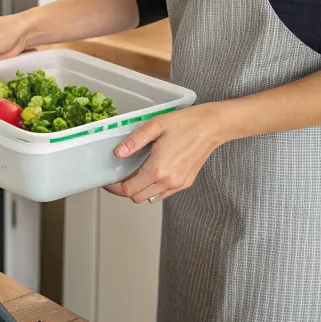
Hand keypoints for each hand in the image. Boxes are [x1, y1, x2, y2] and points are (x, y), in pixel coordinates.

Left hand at [103, 103, 231, 202]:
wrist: (212, 126)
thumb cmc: (186, 123)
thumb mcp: (155, 125)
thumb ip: (134, 141)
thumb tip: (118, 153)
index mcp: (159, 169)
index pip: (129, 189)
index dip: (115, 188)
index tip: (109, 182)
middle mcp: (169, 181)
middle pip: (138, 197)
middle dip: (125, 189)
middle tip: (120, 176)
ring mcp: (178, 185)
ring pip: (150, 198)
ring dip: (140, 190)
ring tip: (136, 173)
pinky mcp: (185, 183)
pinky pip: (163, 194)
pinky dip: (153, 189)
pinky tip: (152, 173)